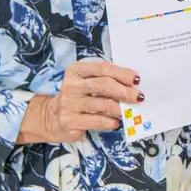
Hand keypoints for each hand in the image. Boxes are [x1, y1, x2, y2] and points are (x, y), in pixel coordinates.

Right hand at [18, 60, 142, 143]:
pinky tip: (116, 122)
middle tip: (138, 96)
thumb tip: (132, 84)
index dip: (122, 73)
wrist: (52, 117)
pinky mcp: (70, 121)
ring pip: (102, 105)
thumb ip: (105, 80)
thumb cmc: (77, 97)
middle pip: (103, 85)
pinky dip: (110, 122)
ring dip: (120, 108)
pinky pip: (96, 121)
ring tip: (129, 111)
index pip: (102, 68)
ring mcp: (69, 104)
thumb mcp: (87, 83)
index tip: (136, 79)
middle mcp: (71, 86)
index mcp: (76, 71)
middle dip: (124, 91)